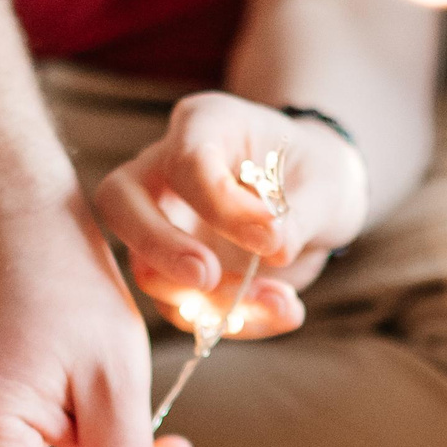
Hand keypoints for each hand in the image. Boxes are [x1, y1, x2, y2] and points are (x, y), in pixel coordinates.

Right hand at [95, 93, 366, 338]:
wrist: (316, 201)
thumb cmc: (316, 174)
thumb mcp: (327, 182)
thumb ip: (300, 213)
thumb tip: (273, 250)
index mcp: (204, 125)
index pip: (185, 161)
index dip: (222, 205)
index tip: (272, 235)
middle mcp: (164, 171)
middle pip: (120, 204)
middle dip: (161, 247)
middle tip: (208, 278)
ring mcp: (161, 225)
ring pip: (147, 269)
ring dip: (212, 301)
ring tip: (281, 301)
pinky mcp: (174, 275)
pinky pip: (184, 309)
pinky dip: (233, 321)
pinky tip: (283, 311)